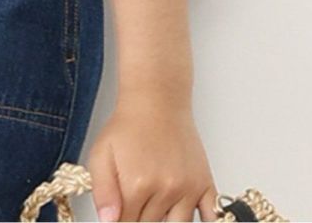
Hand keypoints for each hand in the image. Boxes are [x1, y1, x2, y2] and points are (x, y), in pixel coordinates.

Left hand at [86, 94, 218, 221]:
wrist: (156, 101)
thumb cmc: (129, 126)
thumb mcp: (100, 154)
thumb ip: (102, 191)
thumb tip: (108, 221)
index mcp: (137, 184)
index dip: (119, 220)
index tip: (120, 213)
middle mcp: (165, 189)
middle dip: (138, 218)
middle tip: (135, 200)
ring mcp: (188, 189)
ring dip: (163, 220)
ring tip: (154, 203)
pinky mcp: (205, 185)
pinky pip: (211, 217)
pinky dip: (205, 221)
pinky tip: (186, 214)